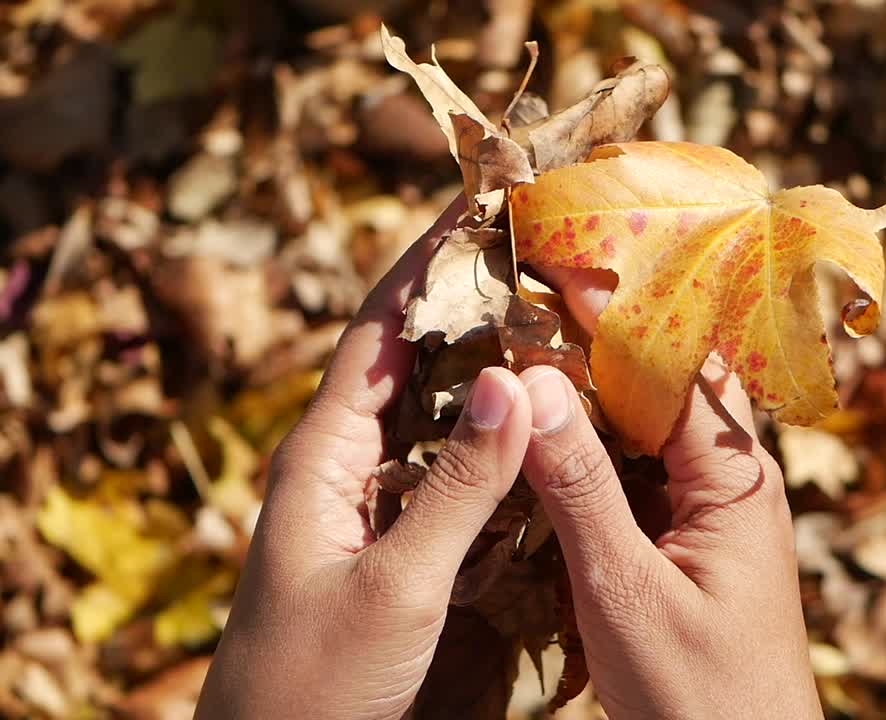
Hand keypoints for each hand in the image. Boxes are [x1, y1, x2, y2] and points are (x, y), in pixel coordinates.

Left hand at [196, 198, 533, 719]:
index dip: (428, 263)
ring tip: (571, 327)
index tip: (484, 202)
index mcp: (327, 454)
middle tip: (556, 261)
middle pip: (419, 363)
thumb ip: (456, 488)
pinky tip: (554, 433)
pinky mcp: (406, 545)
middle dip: (479, 308)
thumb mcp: (393, 584)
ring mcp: (379, 506)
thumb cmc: (313, 683)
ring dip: (499, 375)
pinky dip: (505, 447)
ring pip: (446, 419)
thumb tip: (511, 381)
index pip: (381, 330)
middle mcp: (353, 465)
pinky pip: (461, 477)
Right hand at [515, 268, 821, 718]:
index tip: (558, 263)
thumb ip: (583, 490)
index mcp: (735, 481)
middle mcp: (733, 483)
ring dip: (597, 390)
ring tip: (530, 344)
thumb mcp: (626, 595)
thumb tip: (533, 384)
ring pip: (653, 428)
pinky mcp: (692, 545)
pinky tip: (551, 438)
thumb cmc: (700, 699)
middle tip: (535, 291)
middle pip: (668, 383)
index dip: (618, 311)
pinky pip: (645, 474)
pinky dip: (598, 448)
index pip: (678, 364)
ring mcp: (715, 514)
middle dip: (605, 337)